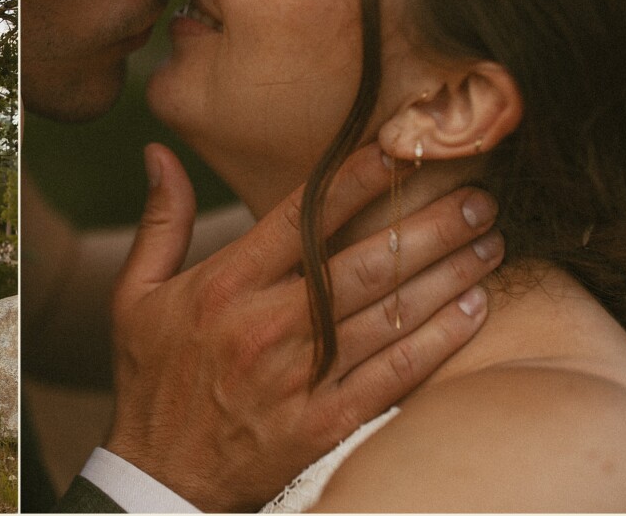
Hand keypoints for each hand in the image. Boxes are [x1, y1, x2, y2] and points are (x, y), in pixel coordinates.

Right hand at [106, 143, 503, 511]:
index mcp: (223, 287)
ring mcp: (297, 378)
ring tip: (489, 243)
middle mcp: (265, 326)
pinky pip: (392, 376)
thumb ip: (160, 224)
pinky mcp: (322, 424)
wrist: (160, 474)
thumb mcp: (135, 295)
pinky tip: (473, 310)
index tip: (401, 150)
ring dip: (446, 276)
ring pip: (387, 316)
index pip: (301, 220)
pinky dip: (437, 341)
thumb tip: (159, 155)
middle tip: (478, 198)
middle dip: (427, 226)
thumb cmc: (151, 376)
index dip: (356, 180)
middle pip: (362, 265)